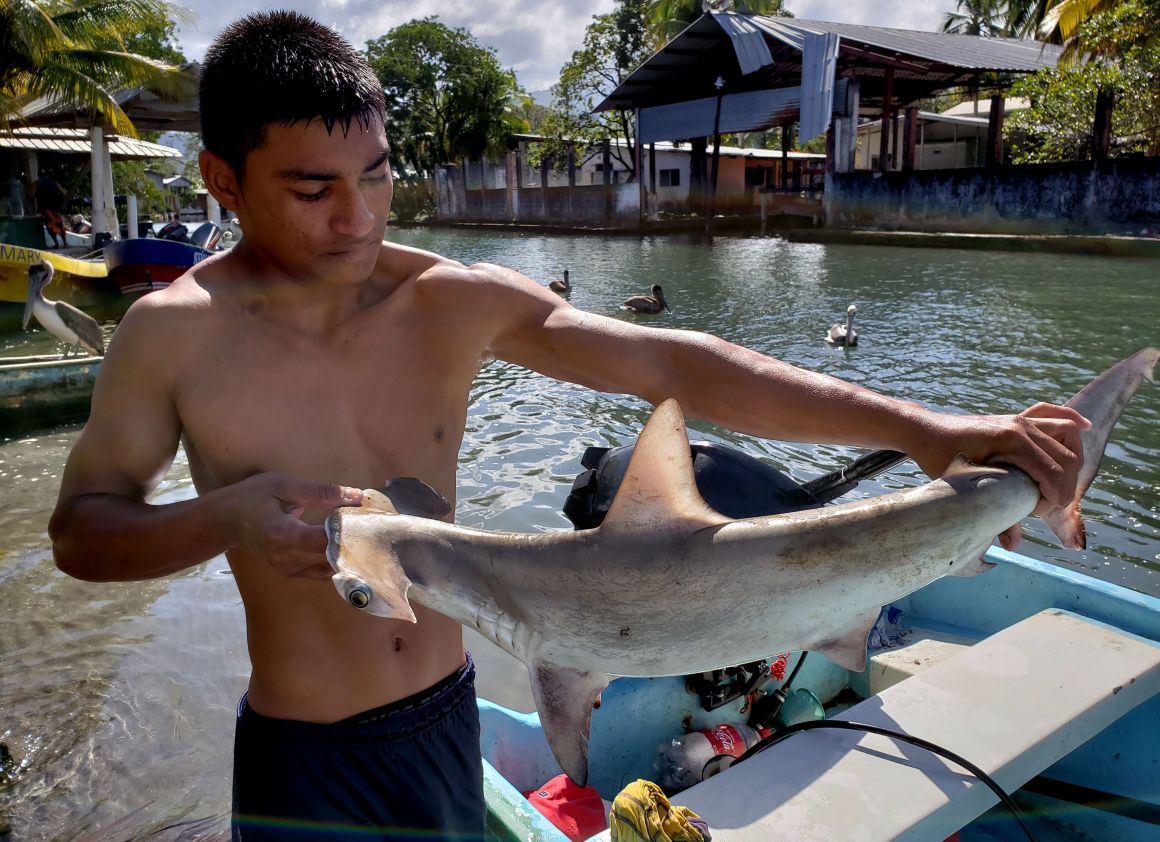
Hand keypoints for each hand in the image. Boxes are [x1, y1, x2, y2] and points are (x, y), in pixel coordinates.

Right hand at [211, 472, 362, 578]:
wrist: (224, 521)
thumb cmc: (251, 497)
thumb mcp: (283, 486)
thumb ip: (321, 492)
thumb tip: (357, 495)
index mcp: (282, 535)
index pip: (324, 541)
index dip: (349, 533)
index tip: (370, 522)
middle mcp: (286, 558)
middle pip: (331, 558)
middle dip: (355, 544)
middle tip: (377, 528)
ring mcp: (288, 569)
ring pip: (330, 569)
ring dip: (350, 555)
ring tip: (369, 537)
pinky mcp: (292, 573)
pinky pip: (322, 572)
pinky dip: (338, 561)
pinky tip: (353, 548)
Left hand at [914, 403, 1090, 549]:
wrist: (926, 432)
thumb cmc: (939, 459)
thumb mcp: (966, 489)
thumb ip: (995, 516)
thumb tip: (1013, 546)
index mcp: (1011, 443)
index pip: (1055, 474)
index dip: (1055, 500)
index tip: (1037, 512)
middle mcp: (1021, 427)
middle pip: (1068, 459)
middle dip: (1064, 487)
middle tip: (1043, 504)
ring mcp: (1021, 419)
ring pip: (1068, 436)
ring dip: (1072, 462)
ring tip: (1057, 483)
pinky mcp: (1017, 417)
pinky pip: (1053, 413)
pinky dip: (1071, 419)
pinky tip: (1086, 427)